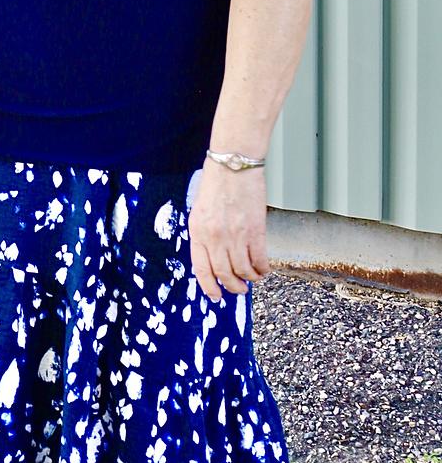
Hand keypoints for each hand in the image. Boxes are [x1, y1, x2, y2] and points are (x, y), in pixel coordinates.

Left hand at [188, 158, 270, 301]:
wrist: (233, 166)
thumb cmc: (216, 184)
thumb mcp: (200, 211)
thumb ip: (204, 234)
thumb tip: (213, 257)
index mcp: (197, 232)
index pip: (201, 269)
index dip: (209, 286)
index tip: (216, 296)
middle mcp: (215, 238)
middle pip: (224, 274)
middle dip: (232, 287)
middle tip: (239, 290)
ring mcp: (235, 236)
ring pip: (243, 270)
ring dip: (249, 279)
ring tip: (252, 279)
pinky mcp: (255, 231)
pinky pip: (259, 259)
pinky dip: (262, 269)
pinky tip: (263, 269)